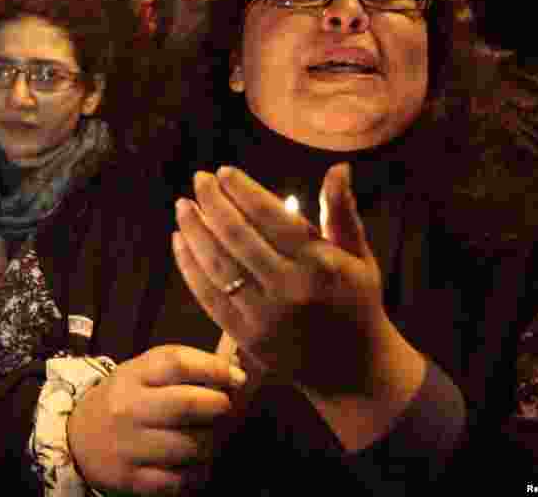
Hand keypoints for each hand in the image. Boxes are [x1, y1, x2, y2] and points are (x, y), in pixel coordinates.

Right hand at [67, 345, 243, 494]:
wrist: (78, 439)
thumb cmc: (124, 400)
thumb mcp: (143, 374)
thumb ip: (183, 368)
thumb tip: (236, 370)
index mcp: (133, 375)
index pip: (177, 363)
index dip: (215, 368)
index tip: (237, 377)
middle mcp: (128, 408)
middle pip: (187, 404)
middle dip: (219, 406)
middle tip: (224, 408)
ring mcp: (129, 446)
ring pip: (191, 446)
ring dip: (212, 442)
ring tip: (208, 437)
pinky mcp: (132, 480)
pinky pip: (181, 481)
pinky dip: (198, 473)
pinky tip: (194, 464)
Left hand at [173, 164, 387, 394]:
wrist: (355, 369)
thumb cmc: (355, 301)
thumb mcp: (358, 256)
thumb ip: (341, 211)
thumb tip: (338, 168)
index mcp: (320, 264)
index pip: (272, 217)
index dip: (243, 191)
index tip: (223, 172)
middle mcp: (290, 288)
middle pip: (238, 237)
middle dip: (213, 203)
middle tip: (198, 179)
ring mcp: (265, 316)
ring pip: (218, 265)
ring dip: (194, 231)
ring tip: (183, 206)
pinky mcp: (246, 337)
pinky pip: (208, 296)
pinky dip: (189, 266)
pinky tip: (180, 241)